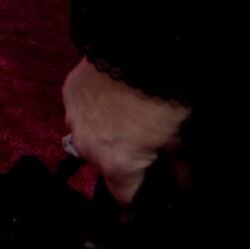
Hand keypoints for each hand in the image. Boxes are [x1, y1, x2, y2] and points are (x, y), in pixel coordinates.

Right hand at [61, 57, 188, 204]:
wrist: (137, 50)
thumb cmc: (160, 97)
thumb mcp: (176, 138)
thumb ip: (176, 167)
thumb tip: (181, 183)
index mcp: (116, 164)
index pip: (124, 198)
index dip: (138, 196)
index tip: (146, 189)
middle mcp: (87, 147)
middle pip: (104, 166)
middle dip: (121, 159)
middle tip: (142, 142)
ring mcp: (73, 119)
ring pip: (89, 138)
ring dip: (104, 133)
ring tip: (125, 116)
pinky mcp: (68, 93)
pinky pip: (80, 112)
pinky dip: (93, 110)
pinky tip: (111, 97)